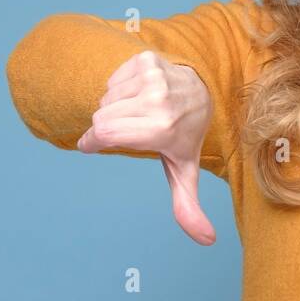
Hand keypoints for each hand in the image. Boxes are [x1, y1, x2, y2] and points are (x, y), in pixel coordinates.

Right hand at [76, 50, 216, 245]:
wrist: (202, 92)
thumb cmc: (185, 135)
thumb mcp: (184, 171)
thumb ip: (188, 208)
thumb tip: (208, 241)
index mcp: (161, 128)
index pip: (104, 133)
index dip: (91, 142)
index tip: (92, 146)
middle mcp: (158, 98)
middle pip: (101, 117)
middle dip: (107, 127)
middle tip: (131, 129)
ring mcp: (153, 75)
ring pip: (105, 98)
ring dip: (114, 107)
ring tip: (140, 111)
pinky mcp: (147, 59)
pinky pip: (112, 79)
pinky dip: (119, 89)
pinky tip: (142, 93)